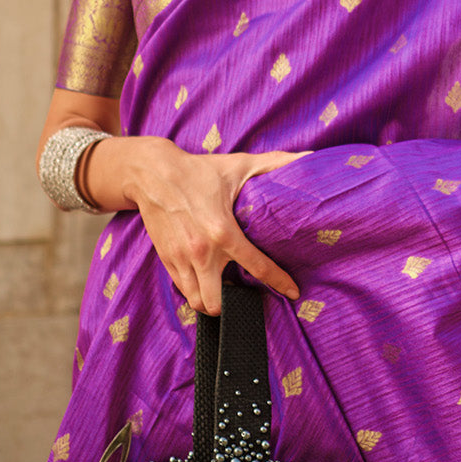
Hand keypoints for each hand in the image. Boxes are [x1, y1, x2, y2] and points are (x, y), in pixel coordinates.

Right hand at [88, 135, 302, 315]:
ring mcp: (180, 258)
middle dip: (232, 304)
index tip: (292, 292)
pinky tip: (204, 280)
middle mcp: (201, 251)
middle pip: (217, 303)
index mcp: (223, 232)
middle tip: (243, 293)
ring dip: (211, 301)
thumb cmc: (199, 170)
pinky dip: (194, 291)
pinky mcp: (166, 259)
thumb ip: (275, 163)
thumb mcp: (239, 165)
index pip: (258, 267)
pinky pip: (182, 289)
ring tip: (223, 291)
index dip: (279, 282)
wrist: (152, 173)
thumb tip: (309, 157)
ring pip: (197, 301)